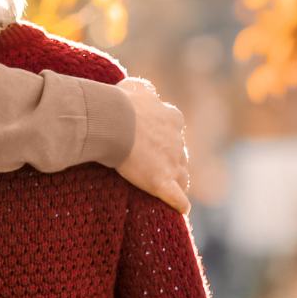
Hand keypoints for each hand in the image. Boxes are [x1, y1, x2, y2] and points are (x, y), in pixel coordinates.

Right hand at [115, 77, 189, 212]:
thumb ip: (144, 89)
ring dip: (177, 181)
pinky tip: (181, 210)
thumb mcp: (134, 87)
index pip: (175, 131)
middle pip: (180, 155)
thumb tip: (146, 89)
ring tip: (169, 190)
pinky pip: (178, 199)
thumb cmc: (120, 103)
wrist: (114, 121)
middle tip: (156, 167)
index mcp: (172, 118)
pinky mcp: (163, 183)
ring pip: (182, 176)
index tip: (155, 144)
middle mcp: (177, 141)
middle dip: (172, 161)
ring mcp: (173, 163)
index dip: (166, 139)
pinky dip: (180, 205)